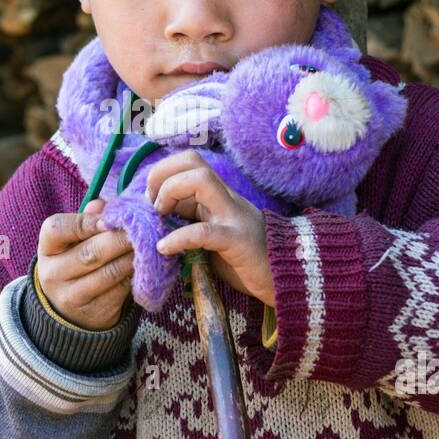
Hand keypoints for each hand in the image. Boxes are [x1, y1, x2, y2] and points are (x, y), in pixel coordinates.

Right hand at [36, 198, 134, 330]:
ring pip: (109, 273)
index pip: (58, 229)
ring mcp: (72, 296)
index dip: (86, 222)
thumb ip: (88, 219)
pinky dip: (136, 276)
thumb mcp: (75, 241)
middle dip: (120, 239)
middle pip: (90, 253)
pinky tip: (147, 265)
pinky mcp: (94, 312)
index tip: (110, 218)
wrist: (71, 312)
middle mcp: (53, 274)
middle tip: (143, 228)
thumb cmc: (77, 262)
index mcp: (47, 249)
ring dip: (132, 257)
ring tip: (149, 245)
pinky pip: (120, 290)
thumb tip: (103, 205)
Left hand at [145, 149, 276, 307]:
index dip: (163, 172)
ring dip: (171, 192)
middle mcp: (226, 198)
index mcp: (219, 195)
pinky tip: (164, 248)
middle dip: (162, 175)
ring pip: (201, 180)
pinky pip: (204, 232)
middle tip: (152, 205)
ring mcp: (233, 217)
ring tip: (160, 217)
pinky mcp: (237, 241)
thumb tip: (157, 216)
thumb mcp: (214, 231)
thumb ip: (192, 219)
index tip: (151, 200)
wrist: (287, 278)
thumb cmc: (246, 258)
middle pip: (192, 160)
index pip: (189, 161)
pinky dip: (179, 238)